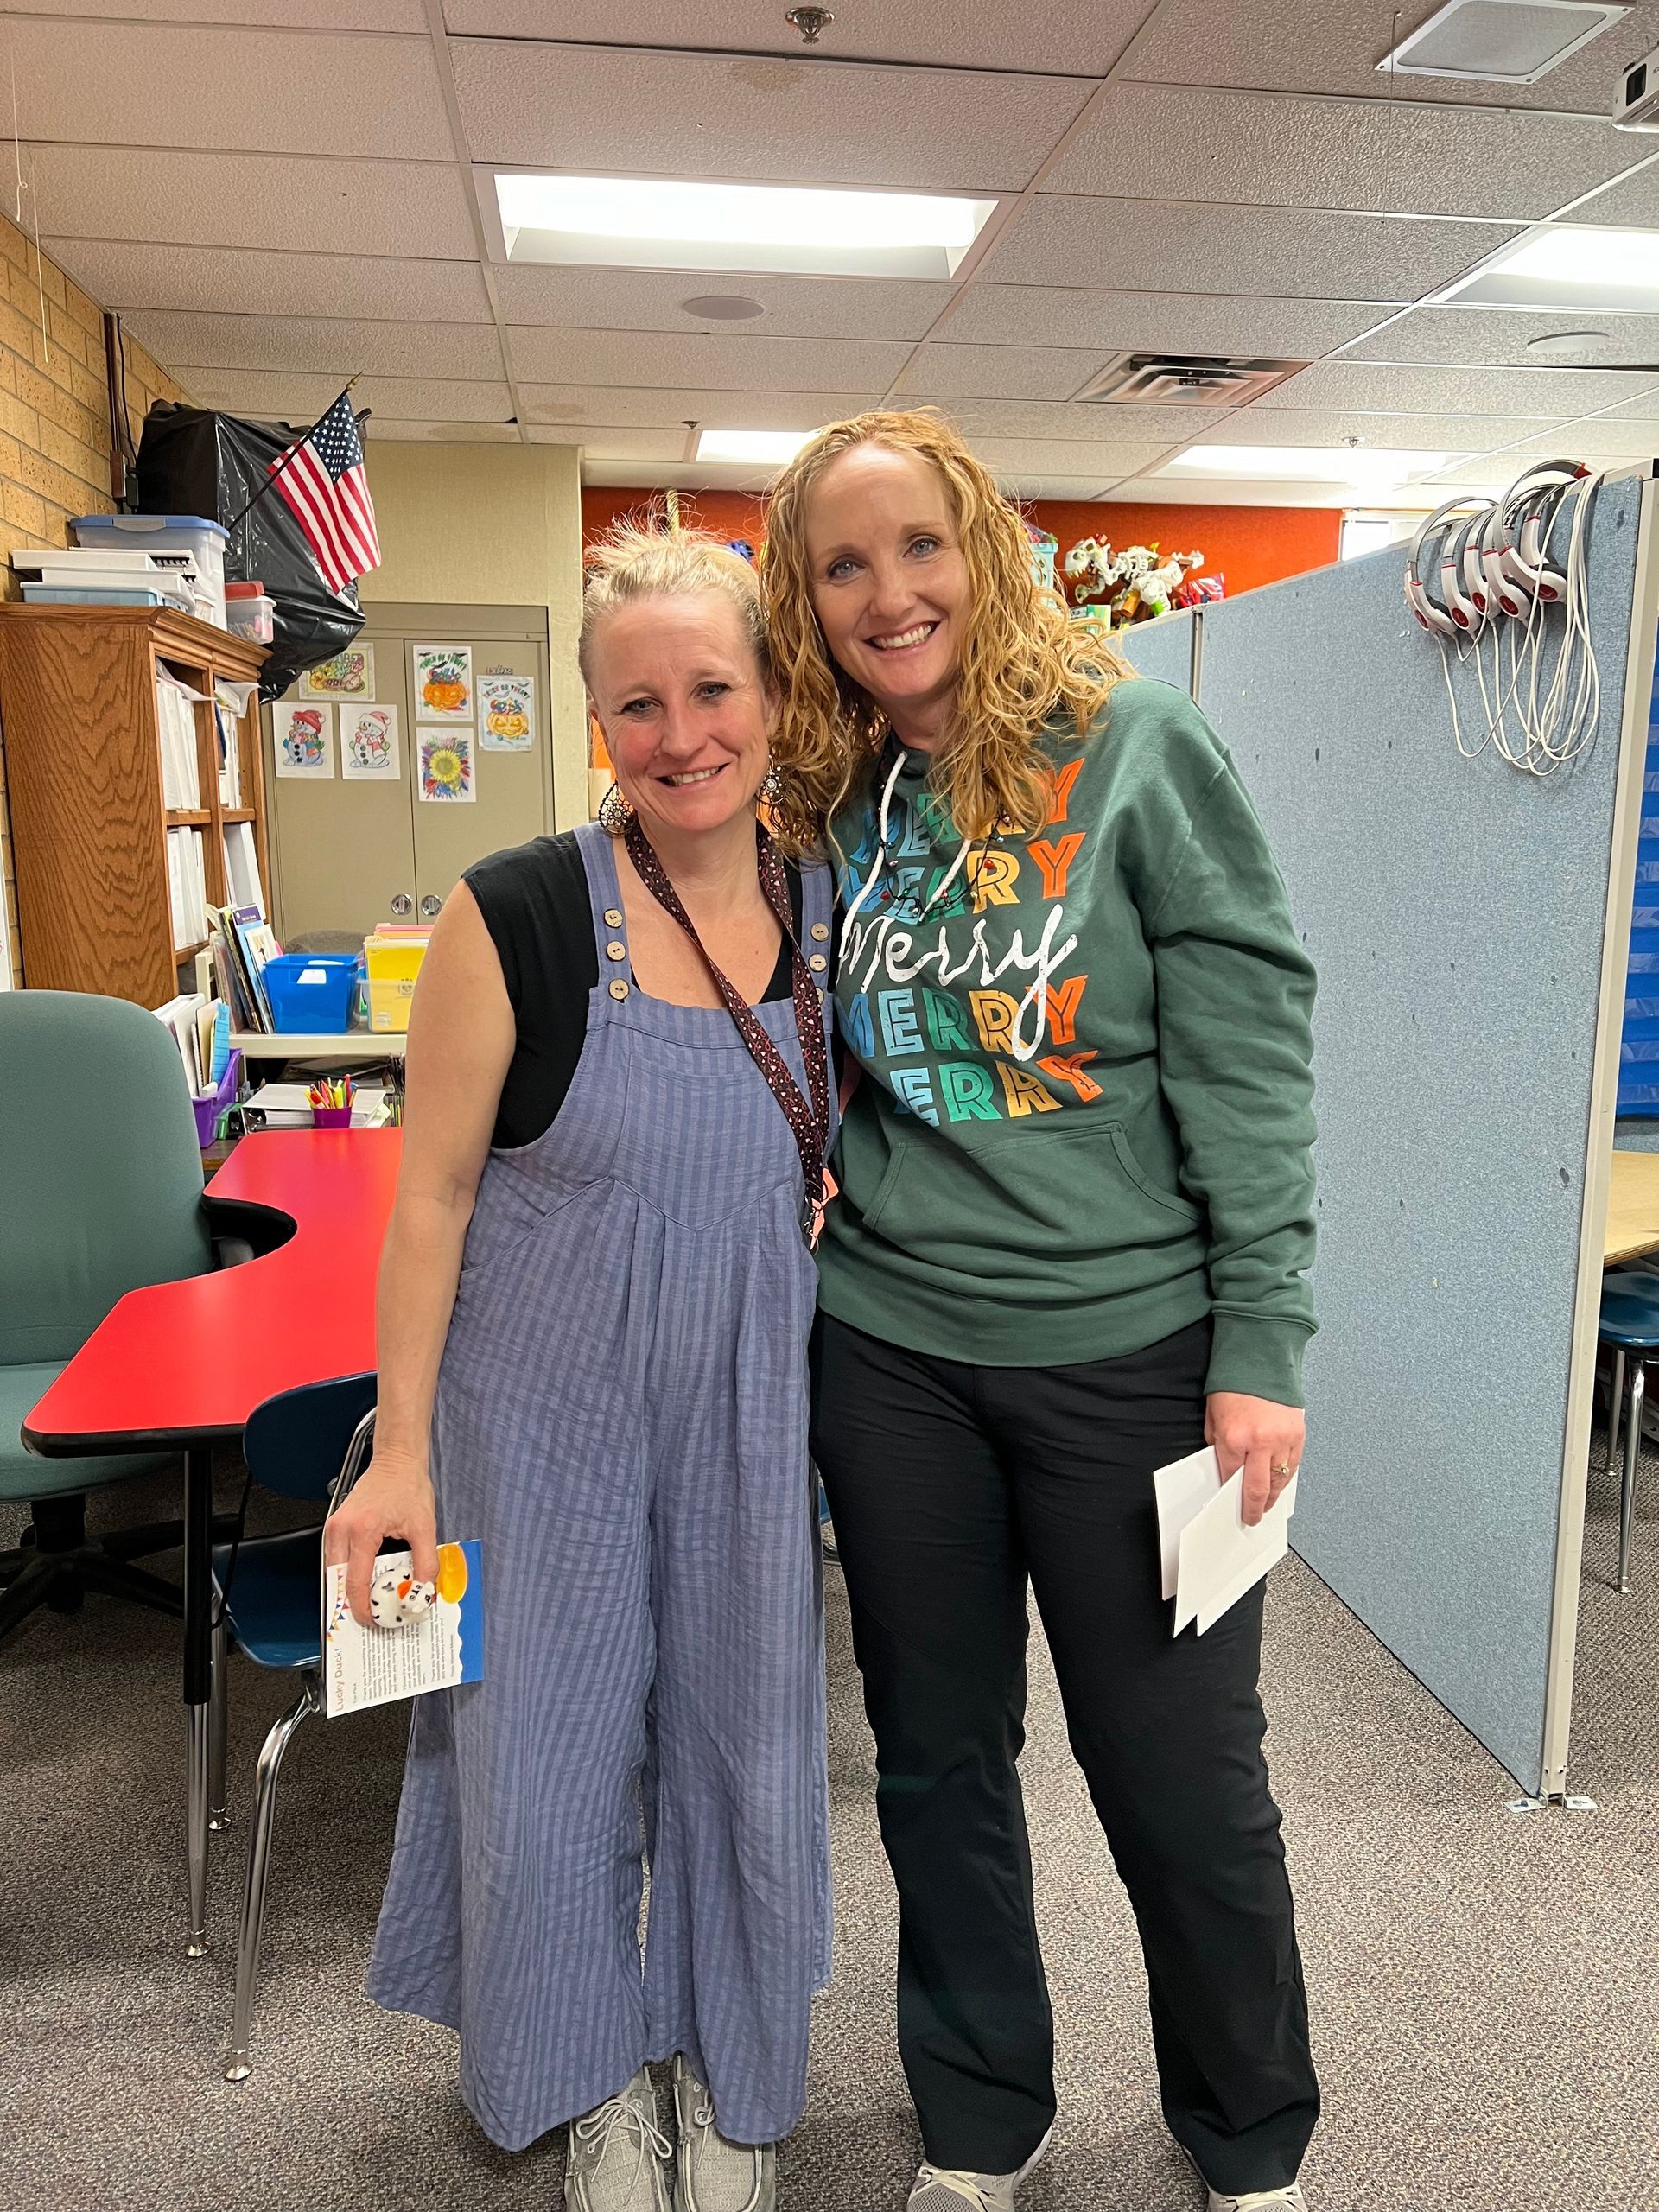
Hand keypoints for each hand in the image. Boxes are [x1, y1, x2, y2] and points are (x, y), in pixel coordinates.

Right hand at [323, 1447, 437, 1627]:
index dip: (362, 1608)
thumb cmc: (407, 1485)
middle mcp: (342, 1529)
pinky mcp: (337, 1525)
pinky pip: (337, 1558)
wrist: (397, 1460)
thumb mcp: (424, 1526)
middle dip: (351, 1604)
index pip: (355, 1582)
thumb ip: (425, 1562)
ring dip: (348, 1589)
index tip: (372, 1621)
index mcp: (362, 1530)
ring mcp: (336, 1526)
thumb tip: (422, 1589)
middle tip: (370, 1618)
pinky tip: (364, 1583)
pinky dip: (348, 1574)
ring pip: (334, 1571)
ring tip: (368, 1604)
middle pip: (337, 1580)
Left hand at [1206, 1392, 1303, 1528]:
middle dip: (1254, 1508)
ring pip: (1279, 1482)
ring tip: (1266, 1503)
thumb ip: (1219, 1445)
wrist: (1260, 1360)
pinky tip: (1280, 1484)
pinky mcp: (1298, 1435)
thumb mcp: (1213, 1417)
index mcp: (1234, 1438)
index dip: (1230, 1496)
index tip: (1231, 1506)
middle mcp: (1259, 1443)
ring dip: (1272, 1496)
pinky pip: (1293, 1466)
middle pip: (1257, 1490)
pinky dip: (1286, 1478)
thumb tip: (1226, 1468)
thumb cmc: (1234, 1384)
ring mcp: (1282, 1440)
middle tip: (1252, 1517)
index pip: (1230, 1478)